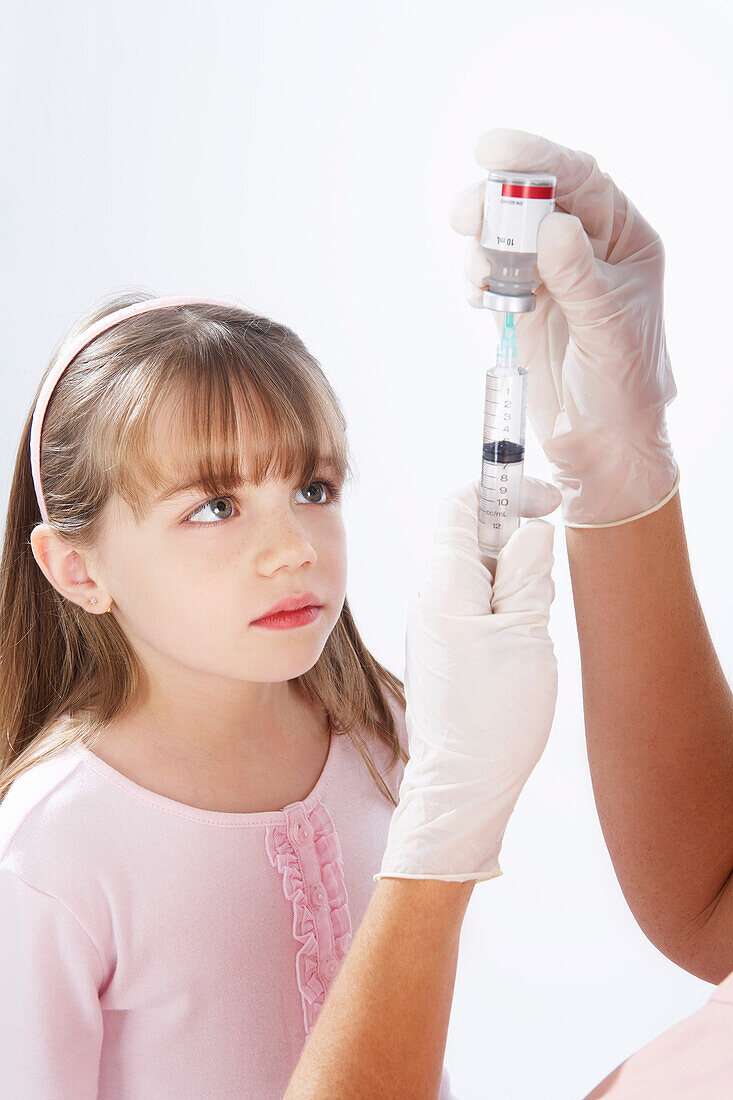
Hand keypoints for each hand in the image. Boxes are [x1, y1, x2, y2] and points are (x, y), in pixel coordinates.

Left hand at [376, 478, 557, 882]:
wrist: (461, 783)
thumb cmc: (494, 714)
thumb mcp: (527, 635)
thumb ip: (529, 574)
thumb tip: (531, 531)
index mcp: (446, 583)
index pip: (464, 504)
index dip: (507, 490)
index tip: (547, 503)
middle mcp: (431, 596)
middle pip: (474, 537)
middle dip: (518, 547)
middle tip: (544, 588)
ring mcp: (433, 622)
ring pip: (478, 573)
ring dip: (514, 583)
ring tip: (530, 629)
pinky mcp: (442, 646)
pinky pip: (473, 605)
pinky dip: (503, 609)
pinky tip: (518, 648)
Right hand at [450, 128, 678, 526]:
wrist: (602, 441)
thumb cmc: (624, 384)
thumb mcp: (609, 328)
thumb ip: (580, 276)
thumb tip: (552, 226)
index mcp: (624, 237)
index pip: (581, 180)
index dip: (536, 158)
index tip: (492, 152)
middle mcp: (587, 247)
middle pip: (533, 200)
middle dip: (495, 202)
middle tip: (464, 216)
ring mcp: (551, 273)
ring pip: (505, 235)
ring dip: (482, 246)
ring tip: (480, 279)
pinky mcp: (523, 303)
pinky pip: (491, 274)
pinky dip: (478, 280)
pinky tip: (481, 299)